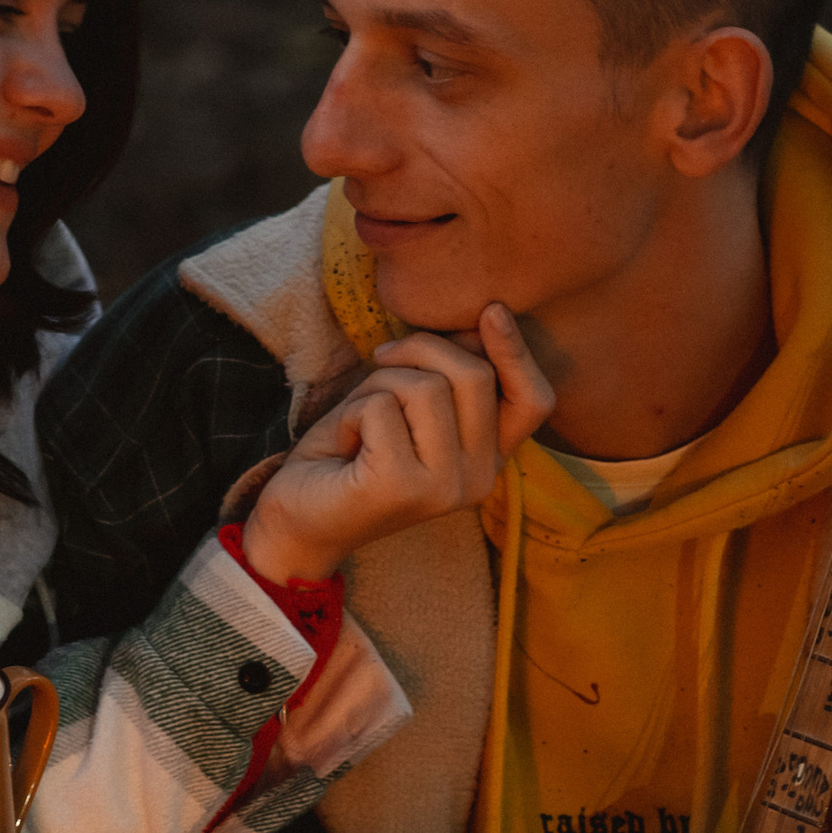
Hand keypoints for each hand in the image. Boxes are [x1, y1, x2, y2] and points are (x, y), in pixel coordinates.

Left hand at [240, 304, 552, 580]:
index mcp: (488, 459)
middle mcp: (479, 479)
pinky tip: (344, 445)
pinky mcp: (404, 488)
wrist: (298, 521)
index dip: (517, 352)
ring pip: (425, 387)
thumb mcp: (403, 405)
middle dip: (420, 349)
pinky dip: (351, 412)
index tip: (491, 311)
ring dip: (377, 386)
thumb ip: (443, 374)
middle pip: (474, 376)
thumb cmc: (350, 454)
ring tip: (357, 421)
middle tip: (379, 360)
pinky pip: (381, 408)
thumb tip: (483, 322)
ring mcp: (445, 488)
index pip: (533, 402)